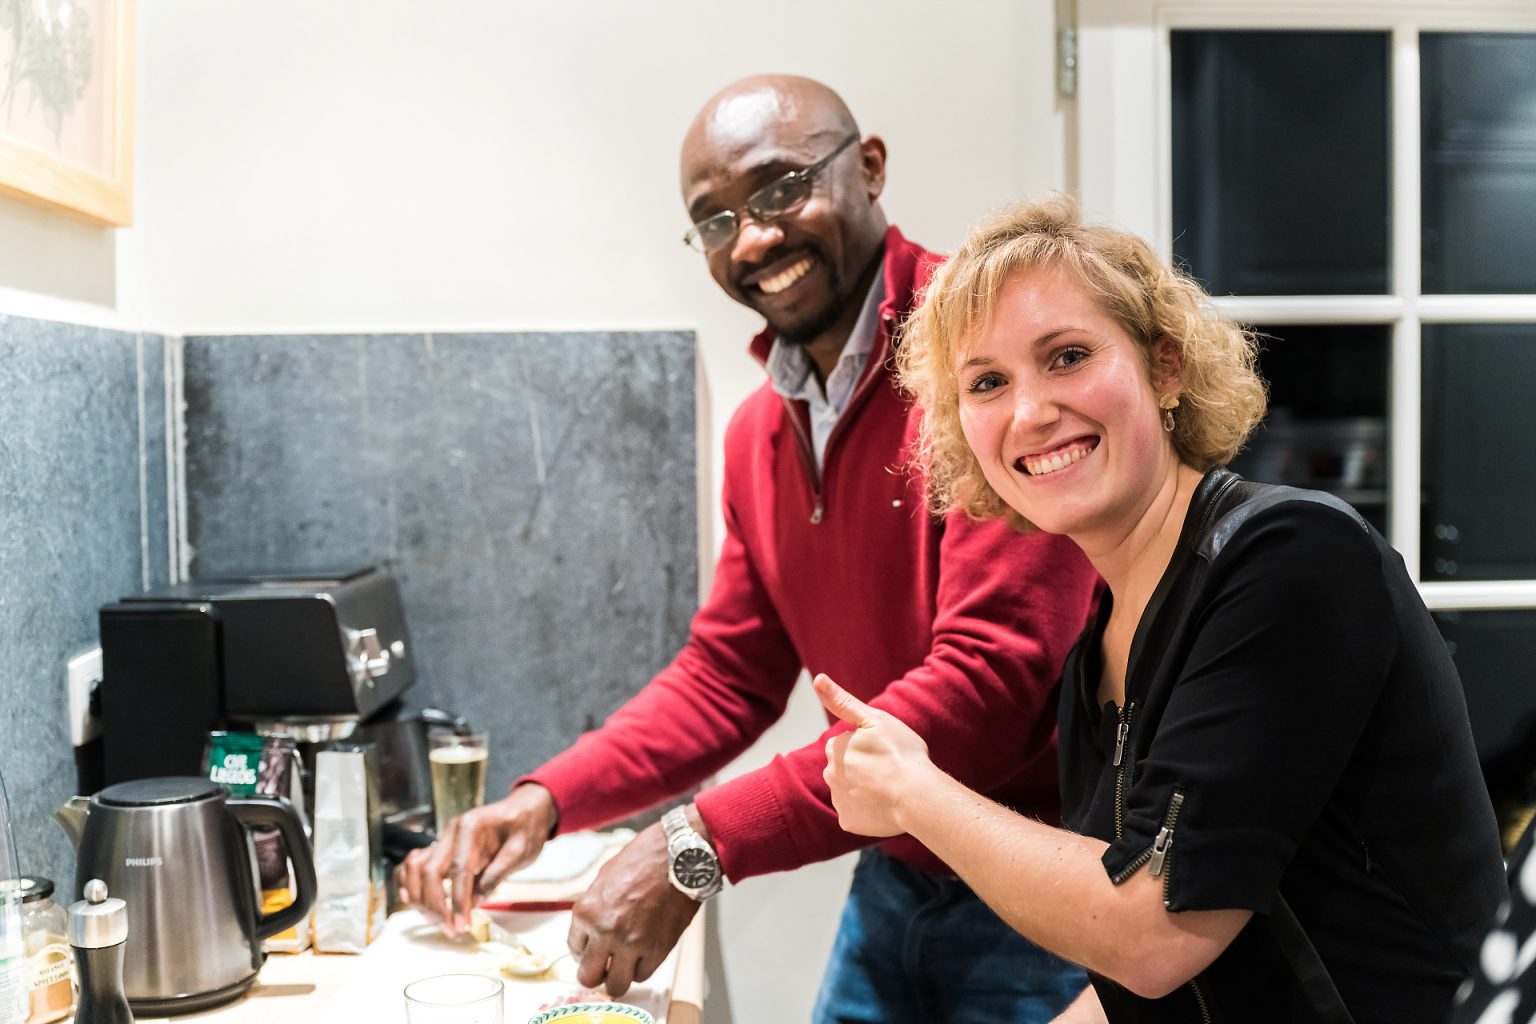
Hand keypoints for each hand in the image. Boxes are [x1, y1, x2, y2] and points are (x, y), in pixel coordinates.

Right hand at [395, 782, 557, 935]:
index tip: (462, 925)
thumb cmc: (525, 828)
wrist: (525, 810)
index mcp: (472, 828)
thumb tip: (475, 902)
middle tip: (451, 929)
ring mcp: (444, 838)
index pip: (459, 870)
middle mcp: (451, 831)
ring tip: (436, 921)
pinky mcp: (442, 847)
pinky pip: (415, 865)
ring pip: (416, 868)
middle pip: (430, 871)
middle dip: (436, 905)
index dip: (458, 901)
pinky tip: (417, 903)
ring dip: (420, 898)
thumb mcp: (520, 850)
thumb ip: (496, 874)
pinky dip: (411, 884)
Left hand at [567, 815, 703, 996]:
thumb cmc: (643, 860)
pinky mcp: (657, 950)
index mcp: (587, 911)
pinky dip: (641, 968)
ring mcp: (632, 944)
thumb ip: (595, 909)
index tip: (593, 949)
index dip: (584, 950)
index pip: (574, 948)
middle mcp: (605, 932)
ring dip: (617, 978)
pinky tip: (643, 954)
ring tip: (623, 966)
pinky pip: (642, 975)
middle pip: (588, 977)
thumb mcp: (605, 879)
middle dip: (594, 975)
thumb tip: (591, 932)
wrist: (678, 856)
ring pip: (615, 986)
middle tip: (603, 968)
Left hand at [815, 673, 934, 837]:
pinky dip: (868, 812)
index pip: (846, 745)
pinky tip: (885, 807)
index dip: (867, 747)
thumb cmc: (900, 753)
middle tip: (889, 770)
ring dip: (865, 790)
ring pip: (850, 791)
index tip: (884, 751)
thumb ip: (843, 702)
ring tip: (890, 789)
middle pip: (845, 768)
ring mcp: (838, 800)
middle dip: (862, 769)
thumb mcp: (874, 719)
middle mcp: (829, 774)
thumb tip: (818, 679)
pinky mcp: (848, 822)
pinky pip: (856, 814)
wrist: (917, 796)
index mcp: (834, 748)